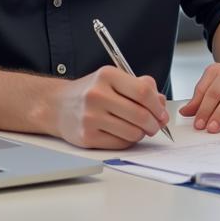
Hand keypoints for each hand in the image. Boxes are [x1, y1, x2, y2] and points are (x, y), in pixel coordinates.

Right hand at [49, 66, 168, 149]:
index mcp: (107, 76)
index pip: (142, 92)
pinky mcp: (86, 137)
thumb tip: (161, 103)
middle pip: (140, 115)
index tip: (162, 112)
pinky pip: (120, 144)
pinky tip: (123, 133)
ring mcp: (90, 117)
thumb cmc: (92, 91)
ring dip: (142, 133)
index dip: (157, 105)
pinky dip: (128, 141)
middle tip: (156, 125)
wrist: (57, 105)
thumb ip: (140, 86)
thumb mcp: (114, 79)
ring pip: (132, 132)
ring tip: (138, 128)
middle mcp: (97, 95)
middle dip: (154, 123)